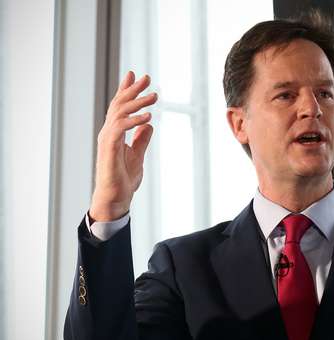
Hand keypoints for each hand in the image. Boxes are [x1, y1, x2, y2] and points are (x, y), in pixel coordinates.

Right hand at [89, 71, 157, 221]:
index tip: (135, 75)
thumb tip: (148, 125)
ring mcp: (107, 139)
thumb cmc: (124, 178)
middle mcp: (108, 132)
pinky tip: (148, 117)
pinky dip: (134, 120)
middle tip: (146, 77)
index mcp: (115, 133)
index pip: (120, 107)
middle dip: (132, 89)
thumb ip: (141, 139)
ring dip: (137, 103)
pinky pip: (120, 128)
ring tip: (154, 96)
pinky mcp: (109, 147)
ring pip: (120, 112)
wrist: (116, 197)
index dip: (126, 90)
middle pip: (119, 104)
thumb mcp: (138, 155)